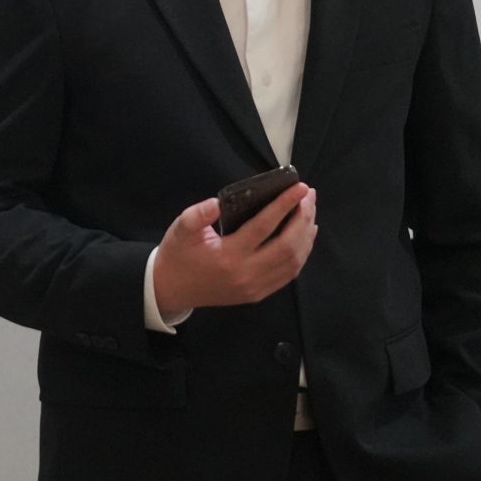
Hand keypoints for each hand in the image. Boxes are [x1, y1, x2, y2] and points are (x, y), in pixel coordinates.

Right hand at [150, 182, 317, 313]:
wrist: (171, 289)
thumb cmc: (178, 254)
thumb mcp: (181, 230)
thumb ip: (197, 215)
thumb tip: (216, 202)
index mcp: (228, 255)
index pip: (264, 226)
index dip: (284, 205)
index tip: (299, 187)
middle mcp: (247, 274)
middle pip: (287, 245)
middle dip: (303, 217)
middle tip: (308, 196)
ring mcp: (255, 287)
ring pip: (293, 261)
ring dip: (306, 234)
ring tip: (309, 210)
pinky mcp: (258, 293)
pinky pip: (288, 274)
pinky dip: (302, 253)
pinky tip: (305, 236)